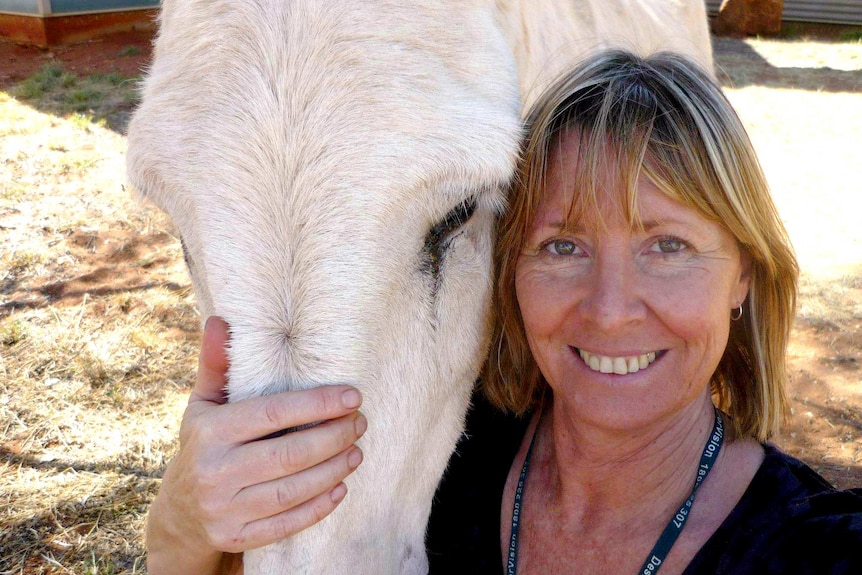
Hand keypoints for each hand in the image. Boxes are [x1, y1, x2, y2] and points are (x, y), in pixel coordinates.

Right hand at [146, 317, 364, 573]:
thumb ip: (216, 365)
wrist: (178, 513)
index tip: (352, 396)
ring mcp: (225, 508)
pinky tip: (341, 487)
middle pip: (290, 454)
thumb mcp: (202, 405)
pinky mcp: (236, 537)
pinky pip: (287, 524)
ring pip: (293, 490)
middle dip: (334, 437)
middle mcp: (215, 471)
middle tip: (360, 423)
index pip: (273, 413)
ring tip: (357, 451)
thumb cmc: (202, 445)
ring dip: (333, 470)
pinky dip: (318, 507)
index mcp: (210, 431)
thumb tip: (220, 320)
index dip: (317, 404)